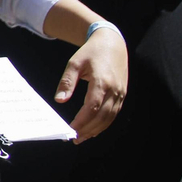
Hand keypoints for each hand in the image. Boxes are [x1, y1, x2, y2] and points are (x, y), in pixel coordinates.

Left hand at [56, 27, 127, 142]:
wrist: (112, 43)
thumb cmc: (91, 52)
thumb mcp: (74, 63)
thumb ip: (67, 82)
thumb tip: (59, 101)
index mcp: (102, 82)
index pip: (92, 107)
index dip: (82, 121)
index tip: (71, 129)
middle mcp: (114, 90)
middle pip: (102, 116)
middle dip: (88, 129)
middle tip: (75, 138)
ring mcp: (120, 93)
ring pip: (110, 117)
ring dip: (97, 129)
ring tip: (83, 137)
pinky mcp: (122, 94)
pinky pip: (114, 112)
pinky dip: (105, 123)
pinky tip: (95, 128)